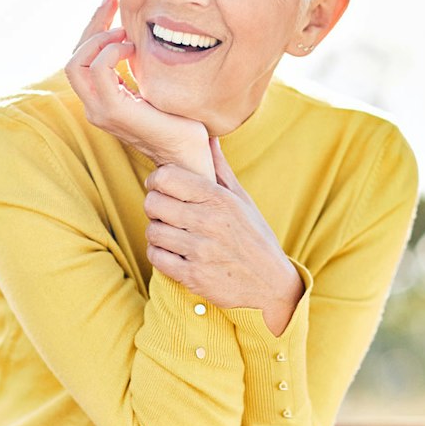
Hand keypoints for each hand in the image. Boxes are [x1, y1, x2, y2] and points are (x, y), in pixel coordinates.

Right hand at [65, 0, 212, 175]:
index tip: (112, 0)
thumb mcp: (155, 86)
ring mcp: (100, 111)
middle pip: (73, 56)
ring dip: (99, 39)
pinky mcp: (115, 112)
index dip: (93, 26)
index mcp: (101, 98)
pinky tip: (131, 46)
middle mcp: (94, 106)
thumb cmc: (180, 123)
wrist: (190, 156)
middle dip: (92, 23)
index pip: (81, 57)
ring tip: (125, 32)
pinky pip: (98, 72)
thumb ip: (140, 67)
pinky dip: (110, 52)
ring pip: (76, 63)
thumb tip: (143, 33)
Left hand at [144, 138, 303, 335]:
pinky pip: (156, 258)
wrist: (272, 287)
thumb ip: (220, 170)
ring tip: (170, 233)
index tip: (160, 186)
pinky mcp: (193, 276)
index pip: (167, 177)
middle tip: (164, 212)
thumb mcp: (243, 201)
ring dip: (156, 232)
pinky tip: (172, 253)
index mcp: (219, 199)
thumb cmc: (255, 238)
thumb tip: (209, 138)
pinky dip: (159, 254)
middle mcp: (209, 222)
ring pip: (152, 231)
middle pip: (154, 203)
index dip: (156, 180)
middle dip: (154, 206)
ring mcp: (200, 250)